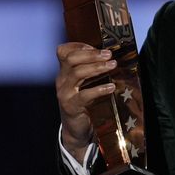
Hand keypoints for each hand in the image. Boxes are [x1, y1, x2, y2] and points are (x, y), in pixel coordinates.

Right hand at [55, 42, 116, 162]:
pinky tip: (111, 87)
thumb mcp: (85, 84)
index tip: (97, 46)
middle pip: (70, 59)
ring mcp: (65, 93)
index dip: (79, 45)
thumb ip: (92, 70)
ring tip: (113, 65)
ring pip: (77, 73)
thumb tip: (112, 56)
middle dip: (91, 54)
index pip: (63, 51)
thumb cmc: (85, 102)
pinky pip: (84, 95)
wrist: (76, 128)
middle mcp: (62, 80)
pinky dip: (99, 89)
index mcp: (65, 71)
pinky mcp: (71, 106)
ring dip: (97, 67)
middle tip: (109, 54)